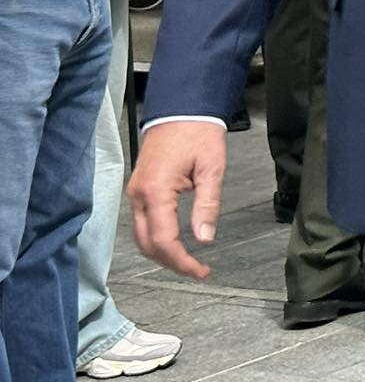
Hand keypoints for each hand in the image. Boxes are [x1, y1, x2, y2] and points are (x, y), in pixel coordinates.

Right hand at [128, 121, 227, 278]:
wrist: (181, 109)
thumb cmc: (197, 132)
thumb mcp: (212, 168)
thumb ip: (207, 205)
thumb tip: (204, 238)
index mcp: (156, 191)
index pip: (163, 241)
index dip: (181, 262)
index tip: (201, 271)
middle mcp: (139, 195)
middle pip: (147, 245)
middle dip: (171, 263)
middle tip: (197, 270)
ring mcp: (135, 193)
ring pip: (141, 237)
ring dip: (162, 253)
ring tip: (188, 261)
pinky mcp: (138, 190)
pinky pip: (141, 223)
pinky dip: (156, 238)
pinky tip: (174, 242)